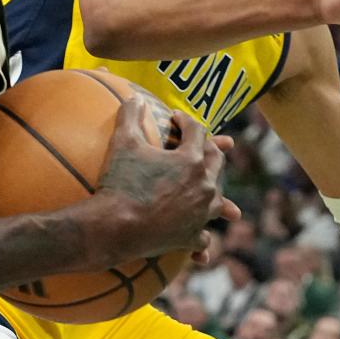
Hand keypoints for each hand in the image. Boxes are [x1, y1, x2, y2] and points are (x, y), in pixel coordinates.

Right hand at [93, 101, 238, 264]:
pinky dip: (203, 237)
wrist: (114, 227)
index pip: (197, 131)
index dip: (186, 121)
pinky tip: (204, 241)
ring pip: (218, 200)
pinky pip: (204, 239)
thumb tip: (134, 97)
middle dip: (211, 150)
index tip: (176, 119)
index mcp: (191, 160)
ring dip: (218, 195)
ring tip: (225, 202)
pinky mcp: (191, 238)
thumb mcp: (123, 142)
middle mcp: (204, 186)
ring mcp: (200, 214)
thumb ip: (130, 115)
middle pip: (216, 162)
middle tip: (205, 146)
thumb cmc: (120, 182)